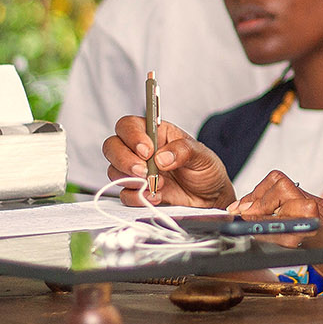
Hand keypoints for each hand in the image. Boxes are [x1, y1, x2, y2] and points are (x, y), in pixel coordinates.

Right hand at [104, 114, 235, 208]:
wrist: (210, 198)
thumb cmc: (205, 170)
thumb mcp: (202, 155)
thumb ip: (183, 151)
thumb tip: (162, 157)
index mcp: (156, 134)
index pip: (129, 125)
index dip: (132, 136)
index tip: (147, 151)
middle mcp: (141, 151)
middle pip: (112, 146)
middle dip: (124, 159)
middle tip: (144, 171)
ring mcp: (137, 172)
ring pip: (113, 170)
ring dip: (132, 180)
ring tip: (157, 184)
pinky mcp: (138, 192)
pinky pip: (124, 194)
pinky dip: (137, 197)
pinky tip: (156, 196)